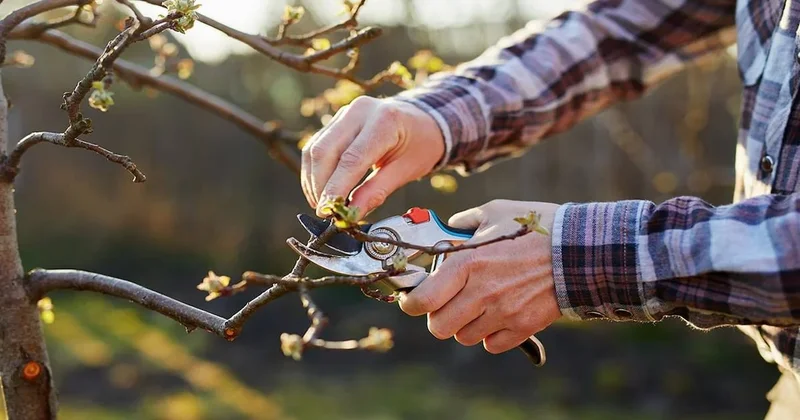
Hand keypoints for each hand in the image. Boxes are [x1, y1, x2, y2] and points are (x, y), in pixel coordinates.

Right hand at [301, 96, 444, 218]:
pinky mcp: (336, 120)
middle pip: (325, 151)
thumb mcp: (406, 171)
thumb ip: (376, 192)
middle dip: (320, 186)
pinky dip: (314, 171)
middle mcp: (360, 111)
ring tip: (322, 204)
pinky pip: (316, 146)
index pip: (352, 158)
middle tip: (325, 212)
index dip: (336, 187)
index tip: (327, 211)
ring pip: (315, 148)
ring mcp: (345, 113)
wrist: (422, 121)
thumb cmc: (420, 145)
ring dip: (313, 180)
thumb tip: (351, 214)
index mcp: (385, 121)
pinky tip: (321, 189)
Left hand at [398, 200, 562, 353]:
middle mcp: (480, 292)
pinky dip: (490, 335)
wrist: (581, 249)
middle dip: (438, 317)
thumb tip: (449, 229)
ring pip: (464, 337)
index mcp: (467, 263)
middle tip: (447, 304)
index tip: (414, 299)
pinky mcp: (522, 327)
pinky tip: (499, 314)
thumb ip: (465, 222)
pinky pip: (491, 345)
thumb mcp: (496, 212)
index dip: (412, 303)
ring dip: (465, 325)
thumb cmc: (537, 227)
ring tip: (479, 305)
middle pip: (438, 327)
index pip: (422, 301)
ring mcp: (502, 313)